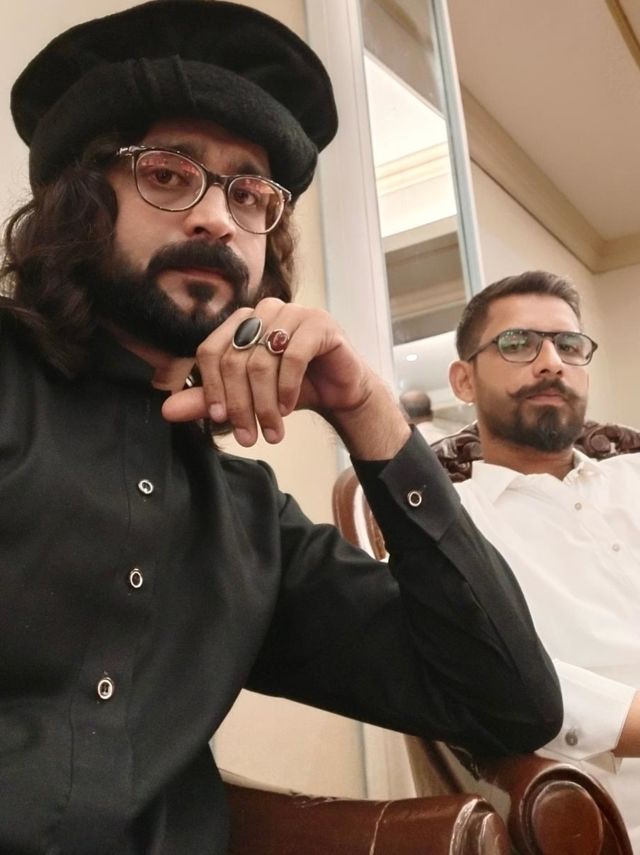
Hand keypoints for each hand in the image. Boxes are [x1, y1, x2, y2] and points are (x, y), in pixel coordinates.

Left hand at [162, 298, 375, 445]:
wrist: (340, 390)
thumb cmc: (292, 389)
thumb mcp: (246, 397)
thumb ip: (209, 400)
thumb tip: (167, 410)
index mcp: (241, 321)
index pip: (210, 351)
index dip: (211, 388)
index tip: (219, 420)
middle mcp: (264, 310)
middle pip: (235, 359)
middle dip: (240, 404)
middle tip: (249, 437)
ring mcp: (293, 312)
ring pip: (262, 361)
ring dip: (264, 403)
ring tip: (272, 431)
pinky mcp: (319, 323)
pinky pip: (293, 356)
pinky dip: (287, 388)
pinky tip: (289, 407)